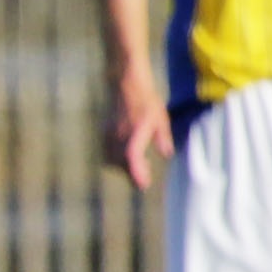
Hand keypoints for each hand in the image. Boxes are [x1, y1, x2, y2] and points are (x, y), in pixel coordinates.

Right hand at [102, 71, 174, 191]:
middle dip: (131, 175)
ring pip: (112, 159)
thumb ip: (163, 138)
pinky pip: (107, 151)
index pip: (132, 159)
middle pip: (122, 164)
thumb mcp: (161, 119)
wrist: (127, 85)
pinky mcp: (105, 132)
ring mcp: (110, 135)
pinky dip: (115, 158)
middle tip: (143, 181)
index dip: (137, 174)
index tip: (144, 185)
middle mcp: (120, 136)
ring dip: (122, 167)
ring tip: (135, 168)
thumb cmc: (147, 101)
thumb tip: (166, 155)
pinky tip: (124, 156)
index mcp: (135, 133)